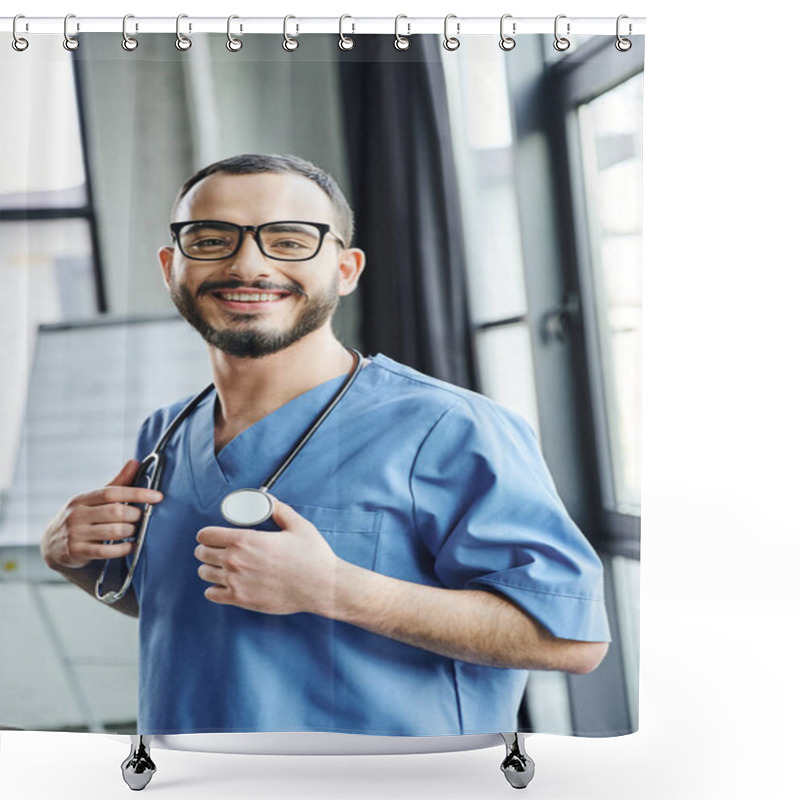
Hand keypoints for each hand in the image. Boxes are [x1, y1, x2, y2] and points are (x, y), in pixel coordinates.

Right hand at [40, 460, 162, 570]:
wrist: (53, 545)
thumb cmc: (82, 518)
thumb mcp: (94, 500)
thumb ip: (117, 483)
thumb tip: (135, 462)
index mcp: (83, 499)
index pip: (112, 492)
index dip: (137, 493)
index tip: (157, 496)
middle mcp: (77, 515)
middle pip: (116, 511)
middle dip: (135, 515)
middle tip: (141, 517)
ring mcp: (76, 534)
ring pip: (114, 531)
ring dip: (131, 531)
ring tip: (135, 531)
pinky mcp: (77, 552)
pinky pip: (106, 551)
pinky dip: (123, 549)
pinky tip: (130, 546)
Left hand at [195, 499, 339, 615]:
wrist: (321, 586)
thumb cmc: (311, 556)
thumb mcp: (298, 525)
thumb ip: (279, 510)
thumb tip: (268, 500)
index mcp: (245, 540)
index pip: (206, 535)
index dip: (208, 533)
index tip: (213, 536)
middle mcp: (235, 561)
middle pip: (202, 553)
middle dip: (207, 549)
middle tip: (217, 549)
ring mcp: (236, 582)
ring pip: (204, 573)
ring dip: (210, 568)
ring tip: (221, 566)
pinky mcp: (241, 600)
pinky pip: (211, 594)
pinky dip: (215, 589)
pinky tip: (225, 584)